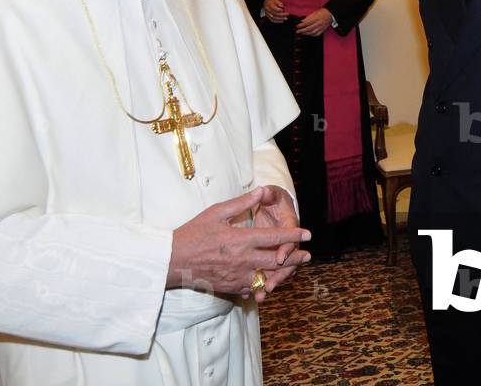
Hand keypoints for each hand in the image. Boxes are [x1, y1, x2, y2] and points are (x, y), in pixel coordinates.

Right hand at [167, 188, 310, 300]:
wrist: (173, 261)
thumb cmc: (193, 233)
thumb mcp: (216, 213)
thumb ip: (241, 203)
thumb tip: (260, 191)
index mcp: (240, 239)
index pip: (274, 237)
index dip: (293, 235)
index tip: (308, 234)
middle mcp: (242, 260)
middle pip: (277, 261)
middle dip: (296, 258)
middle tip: (307, 255)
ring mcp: (237, 276)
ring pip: (269, 278)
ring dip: (284, 273)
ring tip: (294, 269)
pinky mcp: (231, 287)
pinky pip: (253, 288)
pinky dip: (263, 284)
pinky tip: (269, 280)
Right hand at [263, 0, 286, 22]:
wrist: (266, 3)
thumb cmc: (272, 1)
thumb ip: (279, 3)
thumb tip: (282, 6)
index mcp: (269, 4)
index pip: (274, 8)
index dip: (279, 10)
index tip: (283, 9)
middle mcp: (267, 10)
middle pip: (274, 14)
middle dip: (282, 15)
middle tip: (287, 14)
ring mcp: (267, 14)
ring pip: (274, 18)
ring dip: (280, 19)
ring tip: (286, 18)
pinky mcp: (268, 17)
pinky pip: (272, 20)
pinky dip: (278, 21)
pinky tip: (282, 20)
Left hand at [296, 8, 331, 36]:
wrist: (329, 14)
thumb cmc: (321, 13)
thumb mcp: (314, 13)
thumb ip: (308, 18)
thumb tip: (302, 21)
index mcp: (316, 18)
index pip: (307, 23)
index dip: (301, 25)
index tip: (297, 26)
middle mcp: (319, 23)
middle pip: (309, 28)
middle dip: (302, 30)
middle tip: (297, 31)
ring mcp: (321, 27)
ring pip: (312, 32)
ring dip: (306, 33)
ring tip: (301, 33)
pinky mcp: (322, 30)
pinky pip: (316, 34)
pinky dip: (311, 35)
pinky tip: (308, 34)